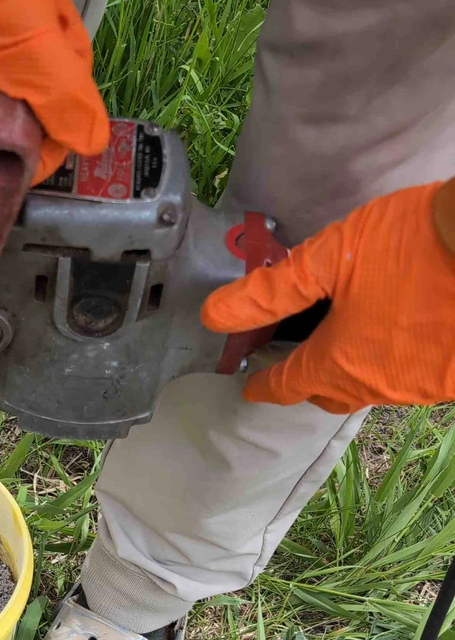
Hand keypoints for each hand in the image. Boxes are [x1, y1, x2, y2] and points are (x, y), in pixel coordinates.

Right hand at [0, 0, 109, 185]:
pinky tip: (40, 1)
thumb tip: (91, 145)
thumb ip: (64, 102)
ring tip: (44, 11)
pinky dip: (46, 35)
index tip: (66, 104)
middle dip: (54, 86)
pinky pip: (32, 62)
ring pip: (36, 92)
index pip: (1, 164)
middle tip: (53, 43)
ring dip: (56, 53)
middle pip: (24, 128)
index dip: (43, 144)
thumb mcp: (31, 43)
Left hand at [201, 182, 454, 412]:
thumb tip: (214, 315)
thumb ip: (270, 291)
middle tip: (293, 365)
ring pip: (377, 387)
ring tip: (343, 342)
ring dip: (355, 370)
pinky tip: (396, 334)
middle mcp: (382, 384)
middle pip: (332, 394)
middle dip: (308, 383)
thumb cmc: (411, 244)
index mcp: (340, 362)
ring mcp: (426, 385)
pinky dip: (395, 361)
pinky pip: (414, 377)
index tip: (250, 388)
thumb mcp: (329, 259)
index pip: (288, 386)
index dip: (264, 386)